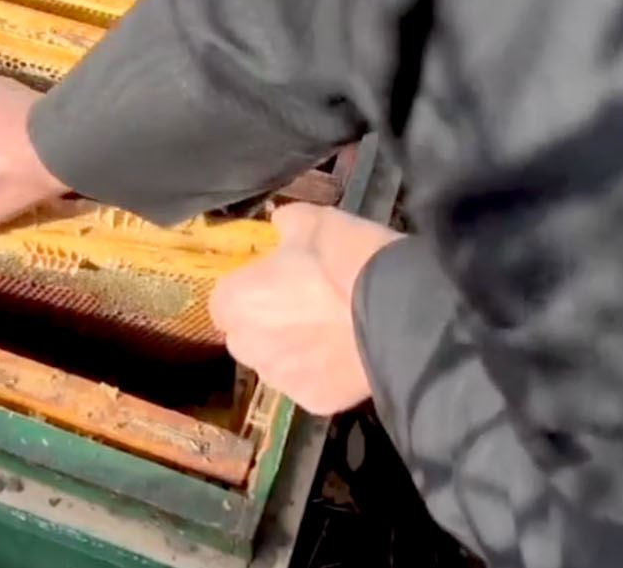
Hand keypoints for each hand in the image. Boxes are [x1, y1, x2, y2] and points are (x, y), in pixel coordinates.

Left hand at [210, 203, 402, 414]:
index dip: (249, 293)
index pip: (224, 304)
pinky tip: (348, 355)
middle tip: (304, 308)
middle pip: (247, 338)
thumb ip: (285, 226)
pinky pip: (311, 386)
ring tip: (331, 333)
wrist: (398, 309)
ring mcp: (280, 379)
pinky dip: (324, 374)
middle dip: (266, 326)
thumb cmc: (344, 258)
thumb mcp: (312, 220)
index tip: (274, 285)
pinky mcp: (313, 402)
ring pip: (278, 365)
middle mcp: (247, 346)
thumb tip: (280, 227)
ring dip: (293, 351)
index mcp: (235, 301)